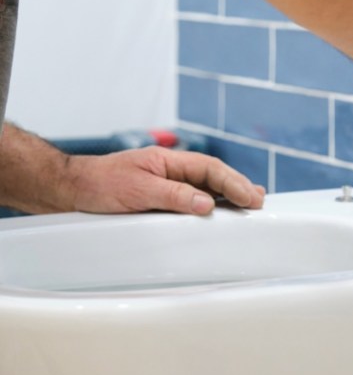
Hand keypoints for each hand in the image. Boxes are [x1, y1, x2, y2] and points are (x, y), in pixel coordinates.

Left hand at [65, 146, 265, 214]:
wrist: (70, 191)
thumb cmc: (99, 184)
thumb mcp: (137, 189)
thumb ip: (173, 195)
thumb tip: (206, 203)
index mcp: (169, 161)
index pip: (210, 169)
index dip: (233, 183)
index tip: (250, 198)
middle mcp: (172, 171)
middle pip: (214, 177)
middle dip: (239, 187)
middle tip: (260, 202)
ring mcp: (168, 185)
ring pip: (206, 189)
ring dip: (229, 197)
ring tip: (251, 204)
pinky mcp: (162, 201)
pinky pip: (193, 202)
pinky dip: (212, 206)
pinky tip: (221, 213)